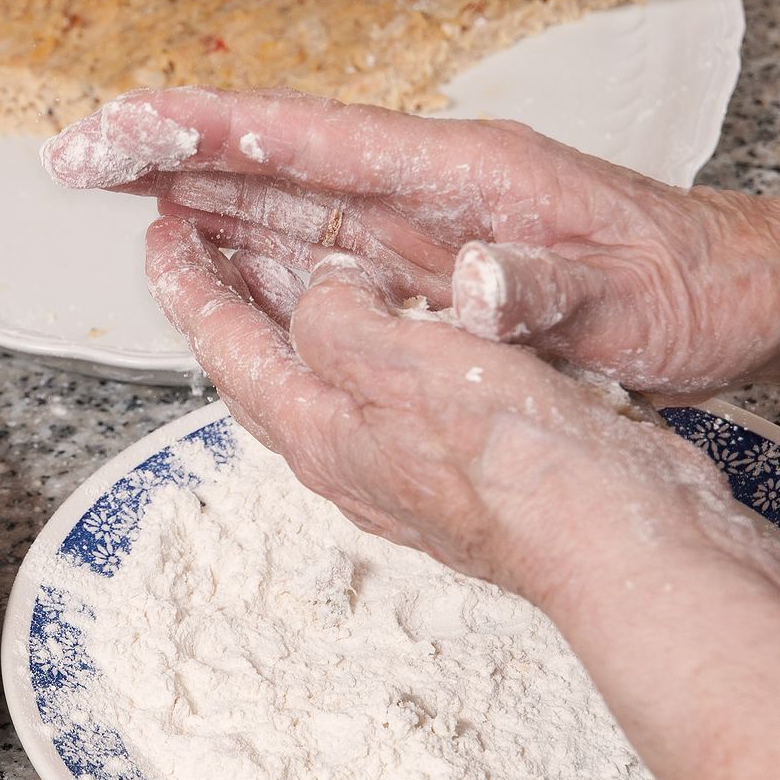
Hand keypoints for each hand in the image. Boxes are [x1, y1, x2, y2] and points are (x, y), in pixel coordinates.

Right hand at [43, 87, 779, 397]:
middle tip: (83, 158)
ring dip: (204, 207)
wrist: (743, 306)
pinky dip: (263, 265)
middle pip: (274, 166)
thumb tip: (469, 290)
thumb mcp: (626, 294)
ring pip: (288, 215)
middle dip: (173, 159)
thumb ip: (540, 293)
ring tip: (126, 205)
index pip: (306, 142)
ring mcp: (423, 239)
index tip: (126, 132)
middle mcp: (425, 199)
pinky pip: (326, 268)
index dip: (206, 134)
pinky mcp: (432, 281)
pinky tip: (221, 267)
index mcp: (458, 179)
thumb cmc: (691, 287)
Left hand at [139, 214, 779, 610]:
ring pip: (319, 383)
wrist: (618, 541)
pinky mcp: (454, 466)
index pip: (228, 352)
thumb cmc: (518, 464)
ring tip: (275, 268)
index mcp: (320, 432)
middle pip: (260, 373)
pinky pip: (383, 392)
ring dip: (288, 322)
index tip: (161, 238)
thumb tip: (314, 292)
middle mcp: (348, 456)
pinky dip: (362, 343)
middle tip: (200, 247)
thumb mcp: (409, 366)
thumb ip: (341, 321)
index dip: (189, 289)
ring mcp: (400, 467)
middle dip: (224, 306)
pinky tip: (387, 325)